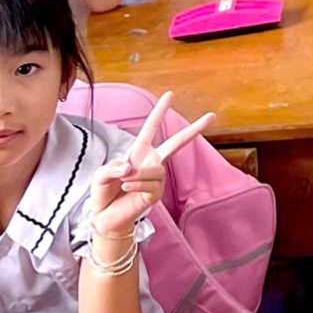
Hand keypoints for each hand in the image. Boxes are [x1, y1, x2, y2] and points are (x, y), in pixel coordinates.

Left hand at [88, 92, 215, 243]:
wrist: (105, 218)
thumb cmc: (103, 193)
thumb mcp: (100, 175)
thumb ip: (113, 167)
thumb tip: (131, 166)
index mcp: (139, 152)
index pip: (151, 128)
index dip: (160, 111)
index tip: (170, 94)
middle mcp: (152, 161)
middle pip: (177, 142)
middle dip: (195, 129)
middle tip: (212, 116)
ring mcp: (156, 177)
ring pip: (154, 169)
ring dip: (136, 176)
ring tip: (123, 183)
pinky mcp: (156, 193)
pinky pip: (151, 183)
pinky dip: (136, 184)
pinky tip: (127, 189)